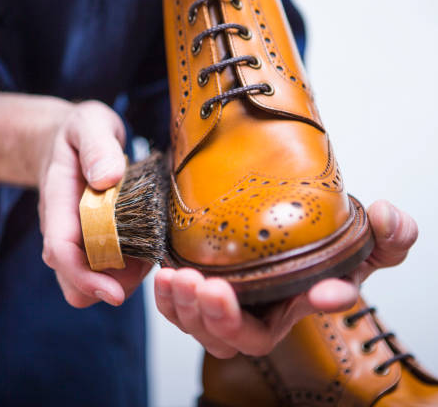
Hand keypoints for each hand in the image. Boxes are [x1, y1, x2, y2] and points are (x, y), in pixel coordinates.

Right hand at [38, 100, 151, 307]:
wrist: (69, 139)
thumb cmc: (79, 132)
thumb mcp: (88, 124)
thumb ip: (96, 146)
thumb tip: (106, 178)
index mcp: (57, 203)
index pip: (60, 251)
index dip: (84, 277)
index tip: (113, 293)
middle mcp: (65, 228)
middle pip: (72, 280)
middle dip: (106, 287)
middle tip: (144, 266)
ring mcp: (79, 238)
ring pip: (91, 281)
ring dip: (123, 279)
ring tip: (150, 252)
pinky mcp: (97, 240)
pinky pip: (110, 269)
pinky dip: (131, 268)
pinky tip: (149, 246)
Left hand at [154, 200, 417, 357]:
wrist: (276, 226)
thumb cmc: (314, 245)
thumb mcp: (360, 238)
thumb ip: (387, 234)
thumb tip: (387, 216)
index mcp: (297, 303)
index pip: (315, 308)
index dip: (321, 303)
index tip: (325, 291)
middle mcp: (259, 312)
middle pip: (235, 337)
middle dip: (219, 318)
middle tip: (209, 287)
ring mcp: (225, 305)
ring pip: (200, 328)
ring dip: (186, 308)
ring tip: (179, 278)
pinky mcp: (197, 292)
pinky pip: (176, 311)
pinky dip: (167, 300)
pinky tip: (165, 276)